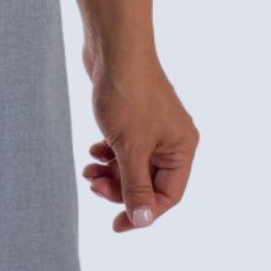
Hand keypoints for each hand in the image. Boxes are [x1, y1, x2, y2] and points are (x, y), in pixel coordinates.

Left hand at [81, 47, 197, 231]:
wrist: (113, 46)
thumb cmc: (127, 94)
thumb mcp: (130, 148)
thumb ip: (135, 186)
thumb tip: (142, 221)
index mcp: (182, 148)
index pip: (168, 196)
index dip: (142, 213)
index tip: (116, 224)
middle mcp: (172, 138)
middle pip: (149, 182)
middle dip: (120, 188)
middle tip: (94, 186)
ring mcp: (154, 126)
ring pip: (134, 164)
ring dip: (111, 172)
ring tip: (87, 170)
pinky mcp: (135, 115)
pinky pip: (125, 146)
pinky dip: (109, 153)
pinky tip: (93, 151)